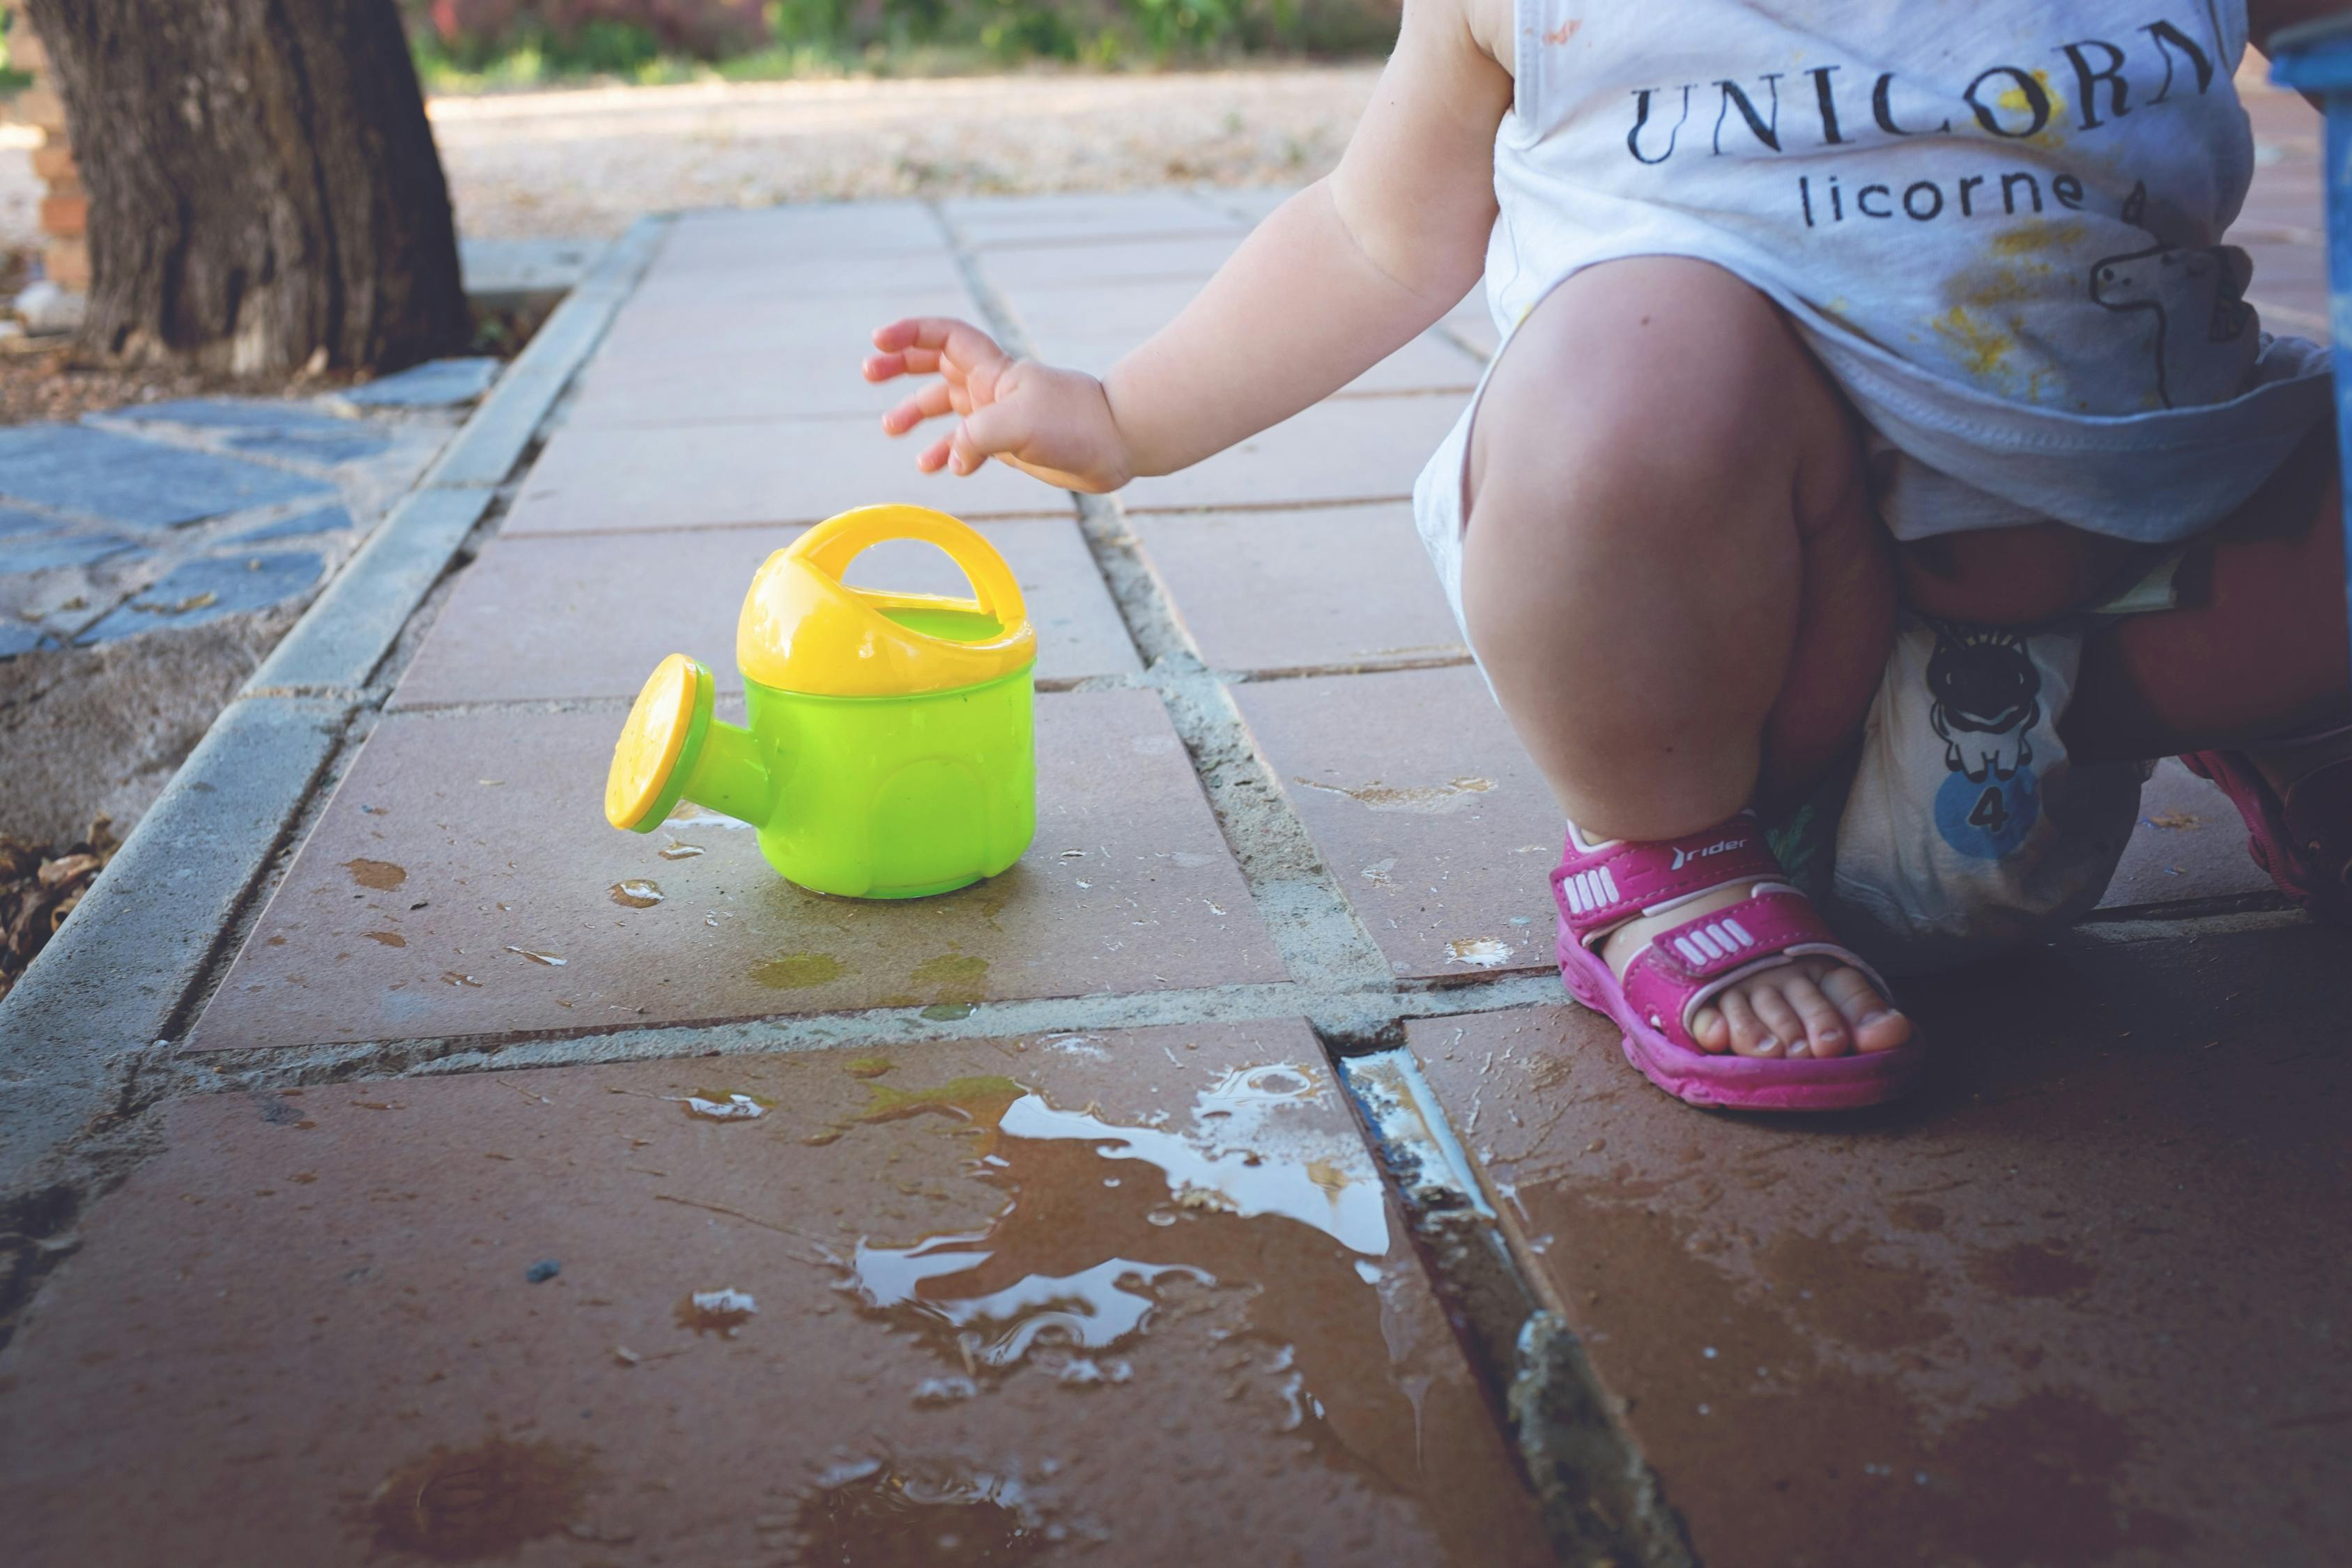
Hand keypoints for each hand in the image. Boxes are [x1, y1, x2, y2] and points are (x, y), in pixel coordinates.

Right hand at [864, 317, 1134, 492]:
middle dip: (900, 365)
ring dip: (916, 412)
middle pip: (935, 364)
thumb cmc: (1076, 425)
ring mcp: (999, 414)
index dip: (910, 333)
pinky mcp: (1010, 442)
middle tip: (869, 373)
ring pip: (947, 406)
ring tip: (890, 427)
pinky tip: (936, 467)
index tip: (878, 340)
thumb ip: (975, 437)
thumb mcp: (1019, 426)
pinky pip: (967, 443)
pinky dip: (949, 452)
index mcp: (993, 370)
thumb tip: (953, 461)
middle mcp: (992, 387)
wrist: (1119, 445)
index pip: (943, 336)